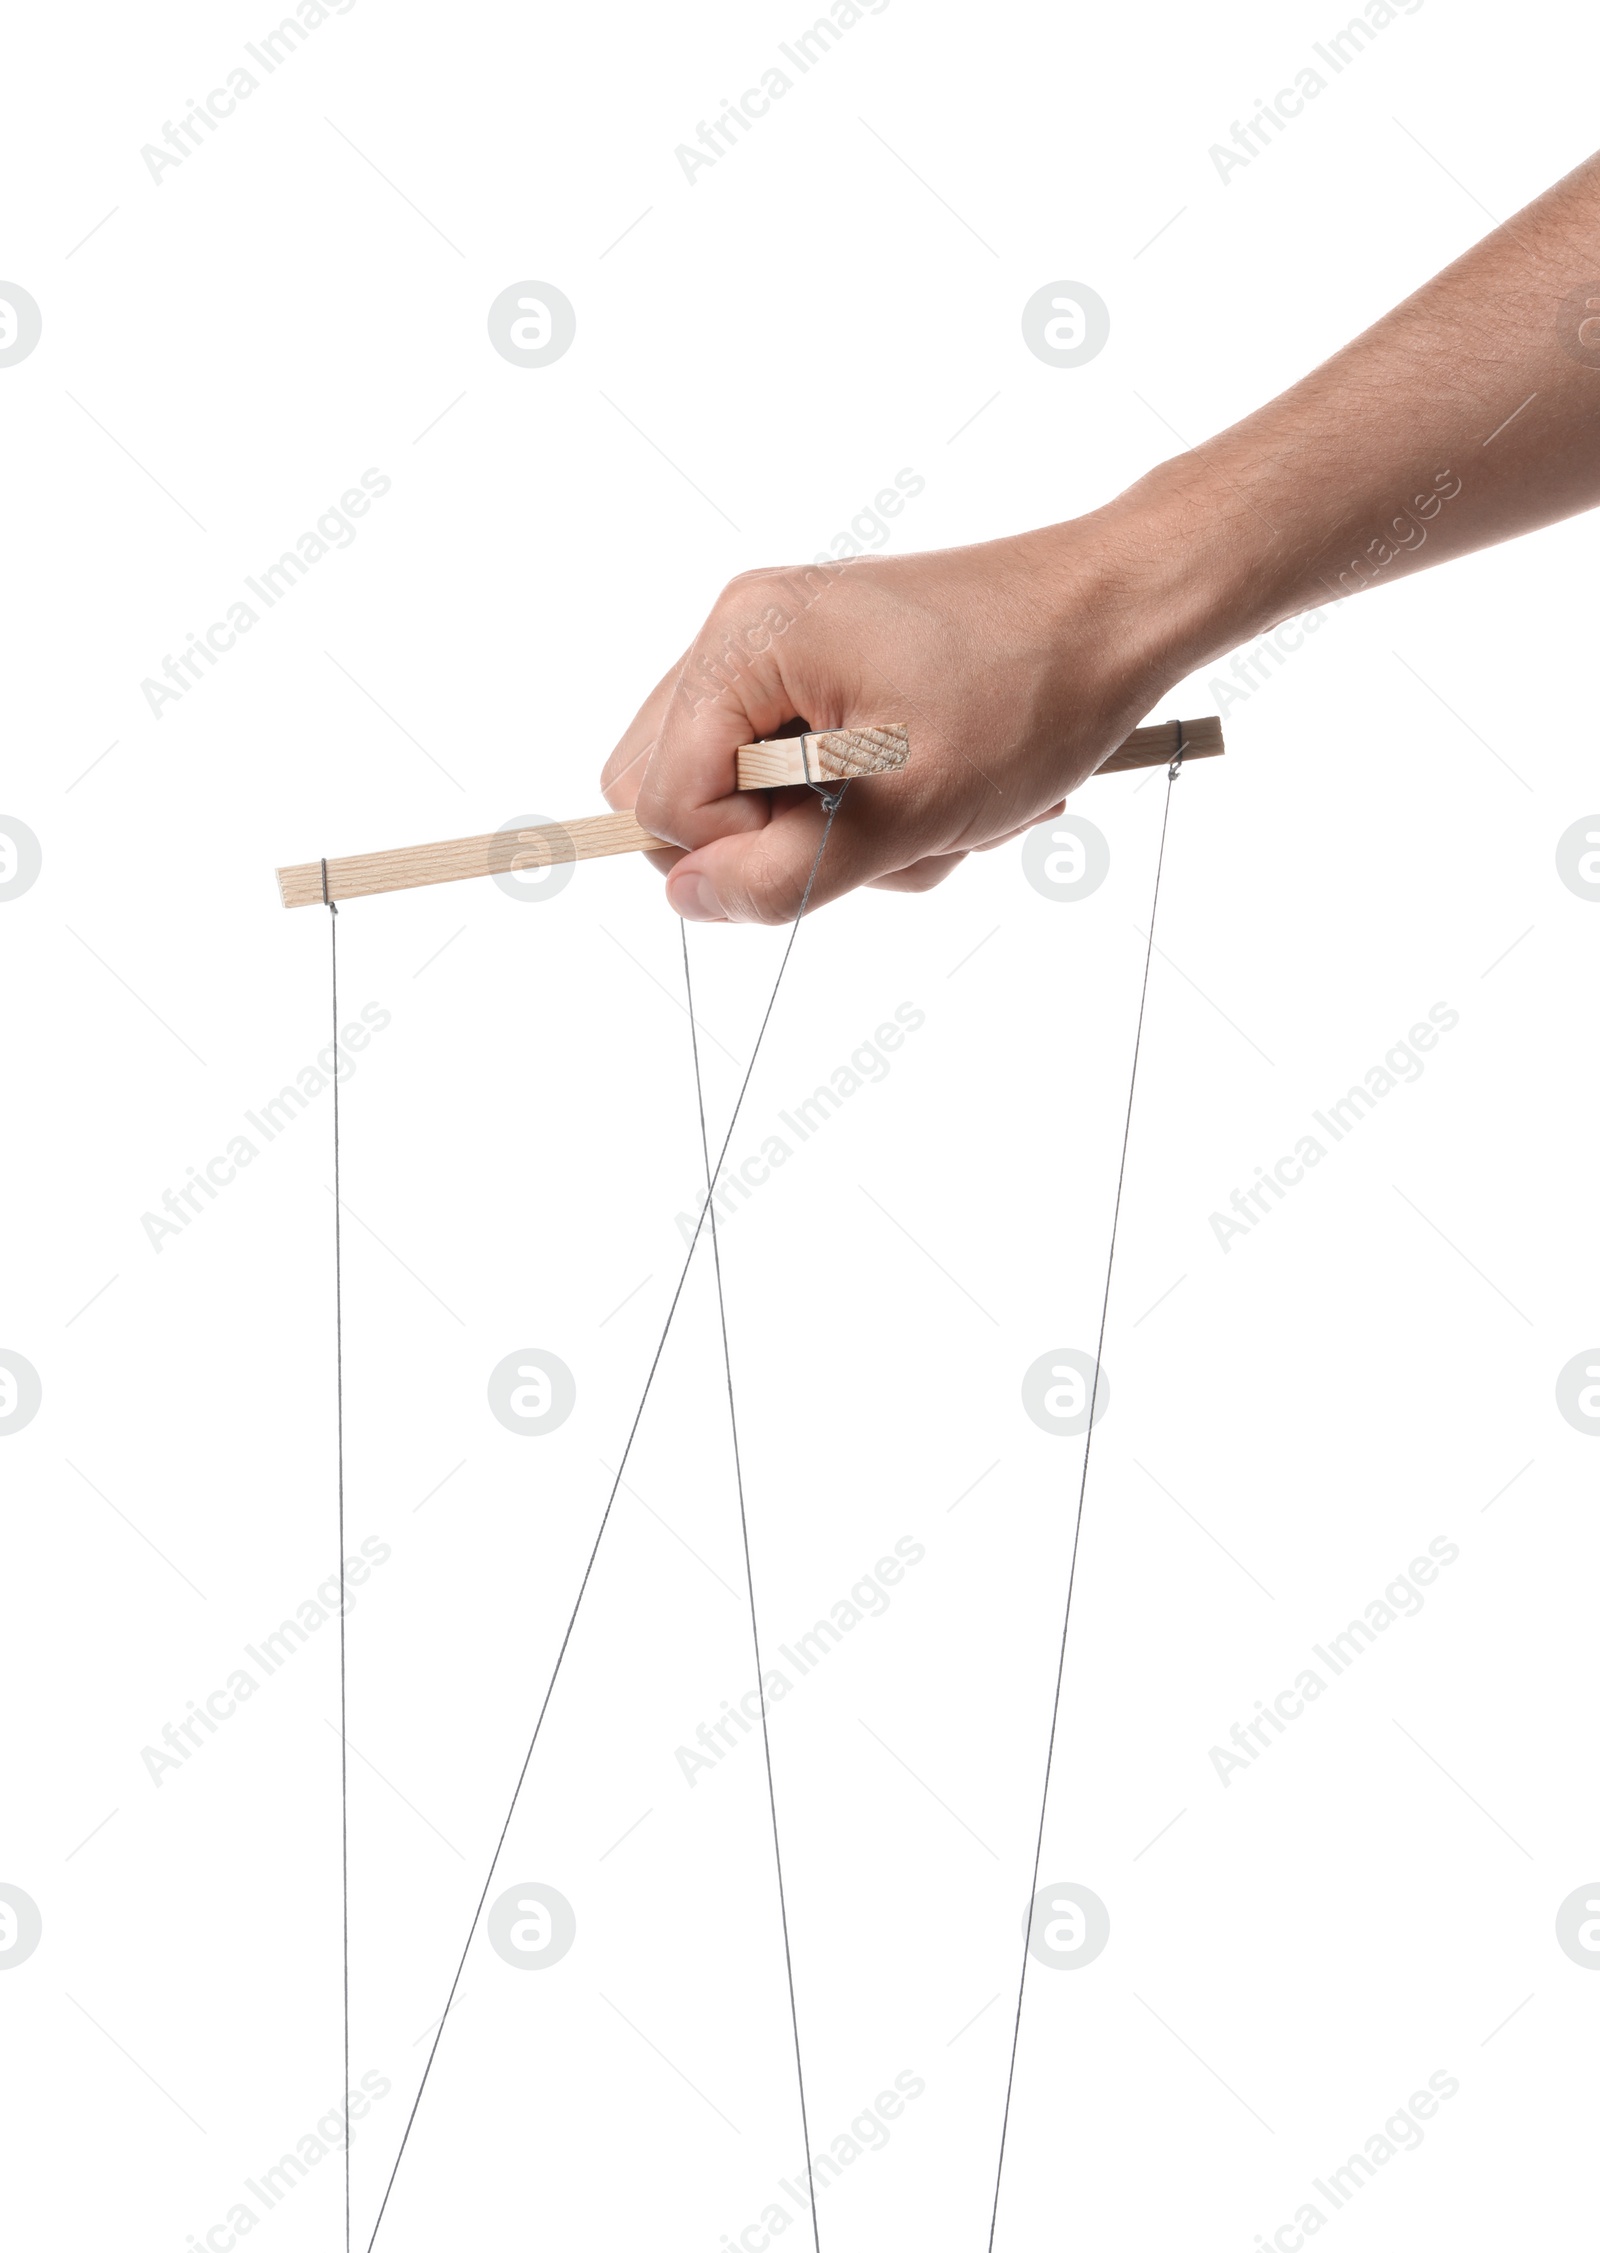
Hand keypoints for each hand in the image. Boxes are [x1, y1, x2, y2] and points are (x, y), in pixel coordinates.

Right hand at [600, 516, 1186, 923]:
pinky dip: (869, 805)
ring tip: (940, 805)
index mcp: (746, 641)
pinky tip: (944, 785)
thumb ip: (785, 872)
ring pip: (748, 799)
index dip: (746, 853)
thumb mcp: (909, 810)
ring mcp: (782, 649)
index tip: (852, 836)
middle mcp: (744, 631)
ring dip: (845, 833)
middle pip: (684, 796)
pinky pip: (799, 775)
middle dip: (787, 844)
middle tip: (888, 827)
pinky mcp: (823, 670)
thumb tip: (686, 902)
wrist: (1120, 612)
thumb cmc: (1031, 694)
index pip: (662, 802)